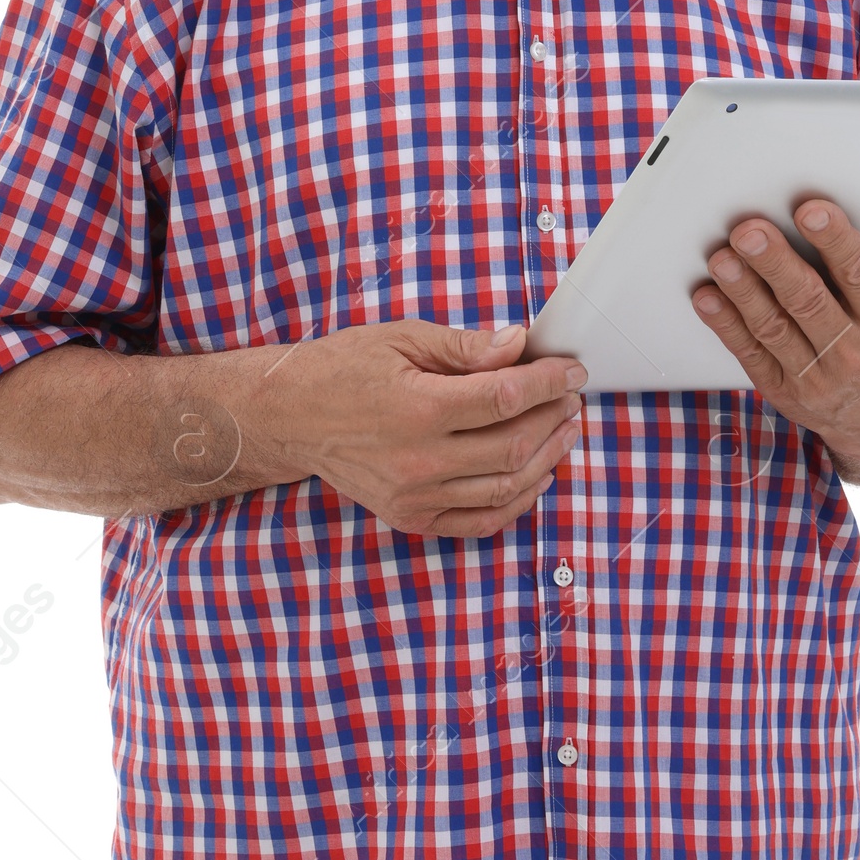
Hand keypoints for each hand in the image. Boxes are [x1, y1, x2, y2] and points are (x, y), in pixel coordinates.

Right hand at [262, 319, 587, 538]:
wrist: (289, 416)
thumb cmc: (342, 368)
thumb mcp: (402, 338)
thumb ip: (464, 346)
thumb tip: (518, 344)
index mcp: (418, 408)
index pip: (506, 398)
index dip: (549, 382)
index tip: (571, 370)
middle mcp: (419, 459)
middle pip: (514, 445)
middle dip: (554, 418)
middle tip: (571, 397)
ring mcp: (415, 495)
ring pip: (506, 487)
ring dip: (548, 458)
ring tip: (564, 431)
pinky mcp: (411, 517)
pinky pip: (480, 522)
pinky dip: (517, 503)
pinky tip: (537, 476)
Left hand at [690, 195, 859, 466]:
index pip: (859, 274)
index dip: (834, 240)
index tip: (810, 211)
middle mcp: (853, 349)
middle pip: (808, 300)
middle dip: (776, 263)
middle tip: (749, 231)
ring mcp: (815, 375)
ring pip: (773, 327)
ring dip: (743, 292)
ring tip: (722, 258)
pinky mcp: (784, 390)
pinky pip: (750, 354)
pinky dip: (725, 325)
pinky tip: (706, 297)